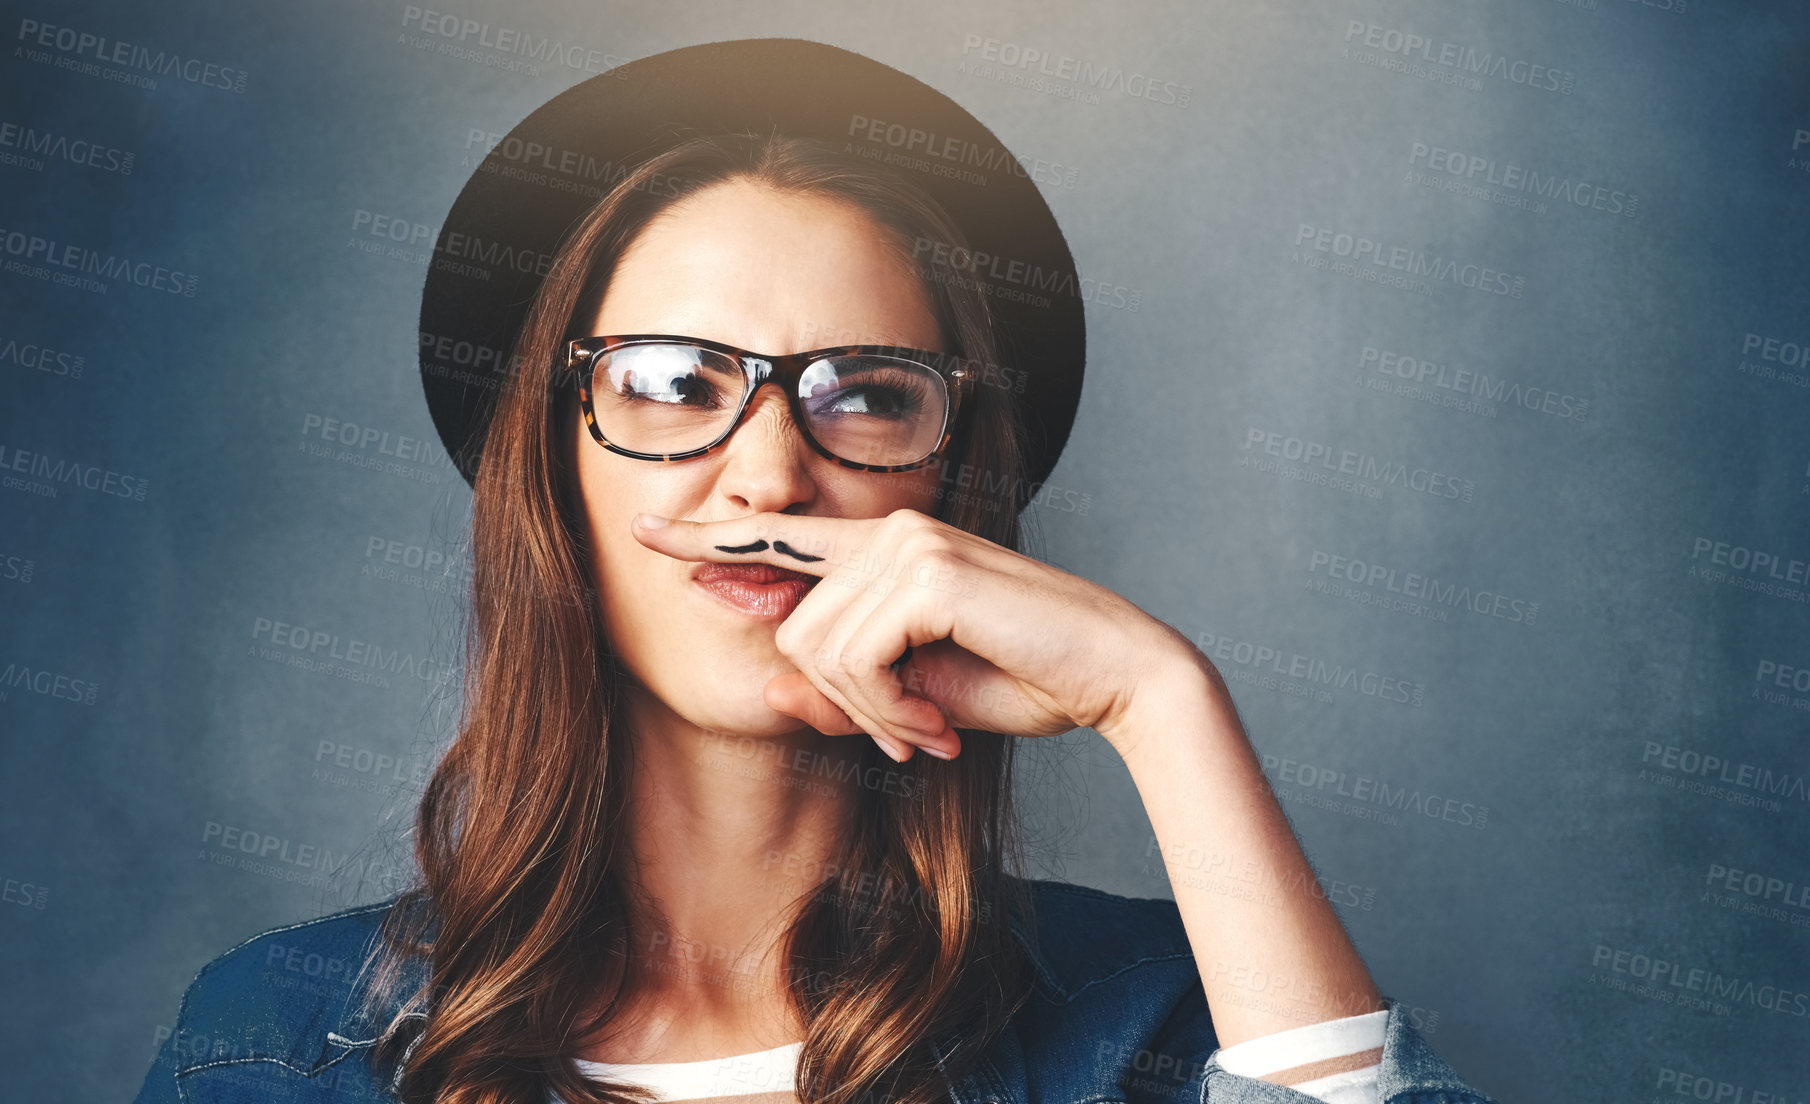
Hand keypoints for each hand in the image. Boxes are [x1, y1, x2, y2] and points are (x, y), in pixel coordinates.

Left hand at [629, 506, 1195, 761]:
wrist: (1115, 676)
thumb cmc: (1026, 680)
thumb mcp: (917, 697)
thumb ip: (844, 687)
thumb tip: (770, 689)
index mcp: (888, 551)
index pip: (782, 540)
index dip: (709, 541)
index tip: (643, 533)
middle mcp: (892, 532)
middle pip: (796, 630)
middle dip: (842, 702)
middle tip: (908, 737)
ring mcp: (910, 545)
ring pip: (819, 648)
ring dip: (868, 712)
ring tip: (928, 729)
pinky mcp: (928, 572)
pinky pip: (855, 656)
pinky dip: (886, 707)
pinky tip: (934, 722)